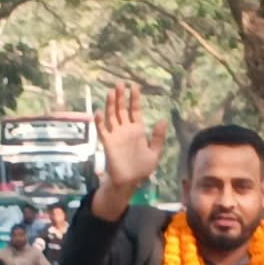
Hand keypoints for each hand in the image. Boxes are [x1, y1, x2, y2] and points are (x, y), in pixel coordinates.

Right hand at [94, 82, 167, 198]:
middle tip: (120, 84)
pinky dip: (100, 122)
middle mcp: (126, 129)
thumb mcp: (155, 153)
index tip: (134, 86)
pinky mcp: (108, 142)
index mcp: (138, 130)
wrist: (129, 181)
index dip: (134, 99)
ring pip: (112, 116)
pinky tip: (100, 112)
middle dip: (121, 97)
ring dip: (111, 104)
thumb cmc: (142, 168)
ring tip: (111, 92)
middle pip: (122, 110)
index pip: (135, 110)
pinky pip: (103, 130)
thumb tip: (163, 120)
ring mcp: (116, 135)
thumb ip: (158, 137)